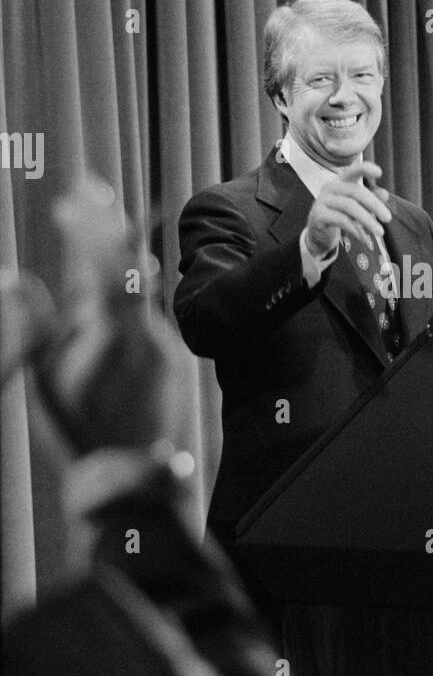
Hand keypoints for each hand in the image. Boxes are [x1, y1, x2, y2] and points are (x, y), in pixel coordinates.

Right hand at [33, 179, 190, 455]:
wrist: (137, 484)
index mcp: (115, 335)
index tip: (77, 194)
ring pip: (142, 290)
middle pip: (130, 267)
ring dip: (117, 258)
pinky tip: (126, 273)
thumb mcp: (43, 384)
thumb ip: (32, 328)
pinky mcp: (173, 362)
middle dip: (106, 227)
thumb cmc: (80, 437)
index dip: (93, 227)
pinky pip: (149, 314)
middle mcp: (149, 335)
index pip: (107, 265)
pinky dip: (131, 291)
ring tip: (96, 222)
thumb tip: (13, 278)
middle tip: (89, 190)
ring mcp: (165, 349)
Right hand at [304, 161, 391, 258]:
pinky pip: (341, 220)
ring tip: (380, 232)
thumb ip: (371, 200)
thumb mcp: (359, 208)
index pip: (353, 171)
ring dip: (367, 220)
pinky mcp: (318, 215)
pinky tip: (365, 239)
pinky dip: (356, 230)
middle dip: (374, 205)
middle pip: (356, 192)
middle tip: (388, 218)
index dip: (365, 169)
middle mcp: (330, 187)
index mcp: (341, 181)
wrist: (319, 235)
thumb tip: (385, 194)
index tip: (379, 173)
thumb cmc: (341, 217)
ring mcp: (322, 200)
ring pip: (349, 206)